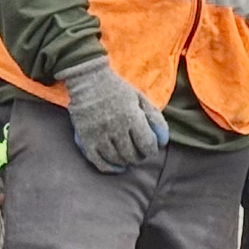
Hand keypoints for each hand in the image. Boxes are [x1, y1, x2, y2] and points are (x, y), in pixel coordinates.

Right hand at [57, 56, 167, 173]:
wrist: (87, 80)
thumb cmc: (118, 90)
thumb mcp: (140, 99)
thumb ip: (154, 118)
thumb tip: (163, 141)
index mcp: (131, 116)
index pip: (147, 144)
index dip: (152, 150)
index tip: (151, 147)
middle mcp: (115, 127)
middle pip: (132, 155)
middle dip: (139, 156)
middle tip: (139, 152)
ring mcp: (98, 134)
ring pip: (116, 159)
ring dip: (126, 162)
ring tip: (129, 157)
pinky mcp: (85, 139)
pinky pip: (98, 161)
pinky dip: (110, 167)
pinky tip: (117, 166)